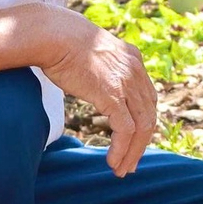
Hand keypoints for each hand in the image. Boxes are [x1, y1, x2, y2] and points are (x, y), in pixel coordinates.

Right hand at [20, 6, 157, 174]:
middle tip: (131, 163)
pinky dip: (122, 150)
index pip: (147, 98)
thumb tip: (92, 82)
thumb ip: (101, 69)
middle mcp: (136, 70)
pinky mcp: (113, 95)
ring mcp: (127, 82)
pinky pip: (126, 130)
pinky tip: (112, 162)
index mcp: (133, 59)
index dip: (143, 122)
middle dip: (142, 143)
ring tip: (122, 169)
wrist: (53, 34)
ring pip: (142, 127)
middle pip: (149, 114)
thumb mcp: (92, 54)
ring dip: (133, 152)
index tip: (134, 141)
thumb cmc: (61, 43)